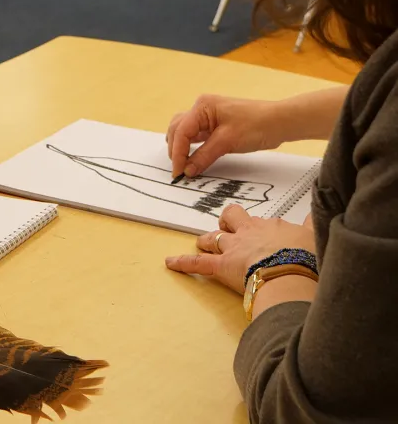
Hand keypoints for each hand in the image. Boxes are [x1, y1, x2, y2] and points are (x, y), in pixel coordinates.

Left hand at [165, 204, 315, 292]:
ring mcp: (233, 248)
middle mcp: (249, 233)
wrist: (290, 274)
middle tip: (228, 227)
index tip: (266, 234)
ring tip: (203, 242)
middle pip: (231, 218)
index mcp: (272, 226)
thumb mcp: (316, 238)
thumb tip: (317, 214)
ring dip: (207, 240)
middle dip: (227, 221)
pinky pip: (197, 263)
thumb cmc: (305, 260)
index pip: (263, 222)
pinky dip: (182, 263)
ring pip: (213, 238)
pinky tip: (170, 263)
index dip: (262, 228)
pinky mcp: (221, 266)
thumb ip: (314, 225)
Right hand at [166, 95, 280, 177]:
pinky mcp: (214, 125)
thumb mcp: (227, 142)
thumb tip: (187, 170)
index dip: (177, 153)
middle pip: (177, 130)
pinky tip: (192, 159)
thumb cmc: (257, 125)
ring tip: (183, 165)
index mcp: (202, 106)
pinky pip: (195, 136)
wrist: (280, 122)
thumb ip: (203, 156)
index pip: (181, 131)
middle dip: (176, 150)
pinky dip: (191, 148)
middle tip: (179, 170)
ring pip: (184, 132)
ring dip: (181, 148)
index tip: (178, 172)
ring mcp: (207, 117)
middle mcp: (202, 109)